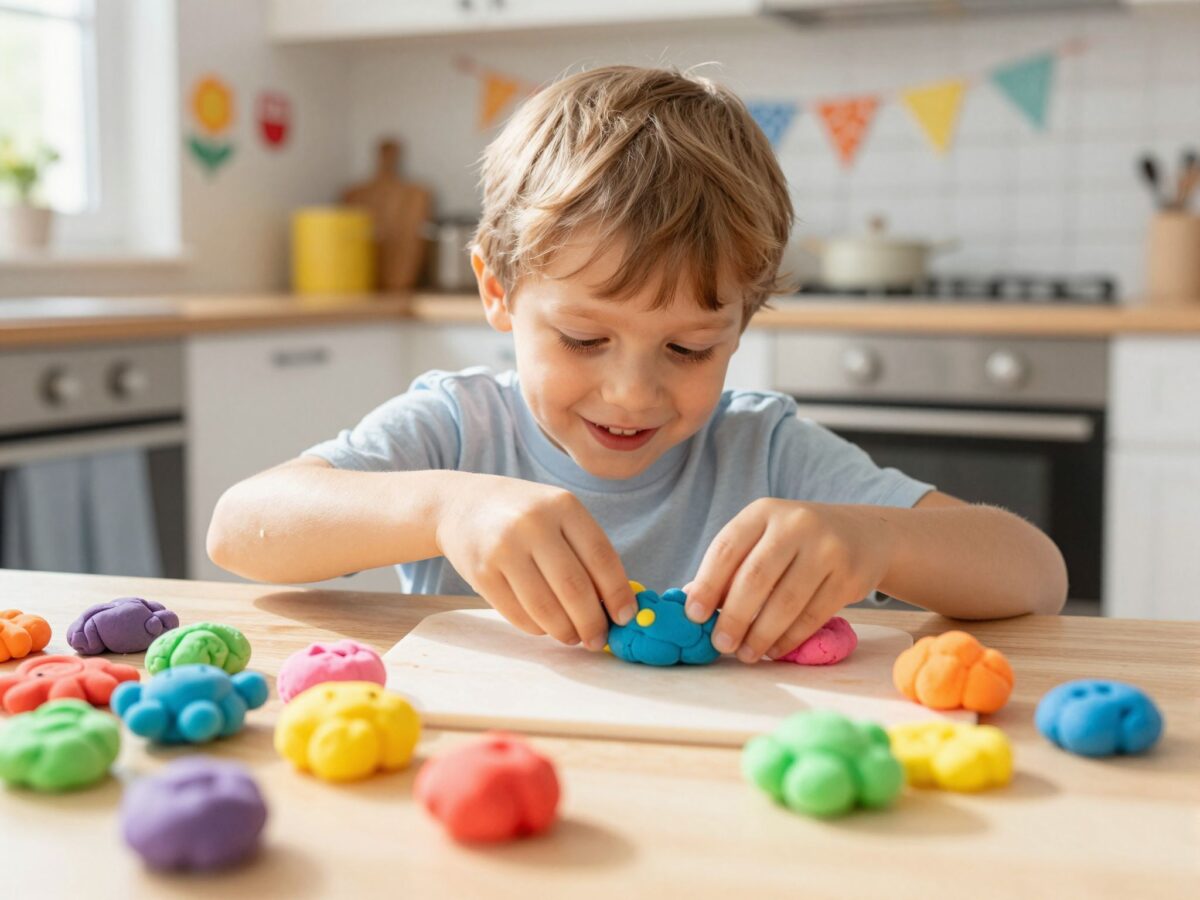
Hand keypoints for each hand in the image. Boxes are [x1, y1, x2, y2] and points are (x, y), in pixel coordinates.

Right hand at [436, 474, 636, 649]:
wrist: (461, 504)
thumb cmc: (523, 513)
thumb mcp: (557, 513)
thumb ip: (586, 550)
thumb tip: (615, 605)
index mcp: (563, 506)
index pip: (601, 557)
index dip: (617, 593)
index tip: (625, 618)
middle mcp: (533, 524)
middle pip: (574, 588)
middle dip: (592, 623)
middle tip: (598, 639)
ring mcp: (503, 548)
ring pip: (545, 608)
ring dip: (565, 632)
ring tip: (573, 637)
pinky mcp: (481, 573)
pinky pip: (517, 615)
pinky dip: (537, 629)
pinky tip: (545, 626)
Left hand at [684, 499, 894, 663]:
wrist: (864, 534)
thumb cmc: (798, 541)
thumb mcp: (763, 538)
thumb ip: (731, 565)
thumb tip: (691, 601)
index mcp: (763, 512)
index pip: (727, 548)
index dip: (707, 584)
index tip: (693, 615)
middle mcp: (796, 524)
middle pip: (755, 577)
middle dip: (733, 617)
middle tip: (720, 644)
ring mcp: (826, 549)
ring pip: (785, 602)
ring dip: (760, 635)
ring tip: (746, 653)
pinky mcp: (849, 576)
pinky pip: (812, 616)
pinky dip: (789, 639)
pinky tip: (774, 649)